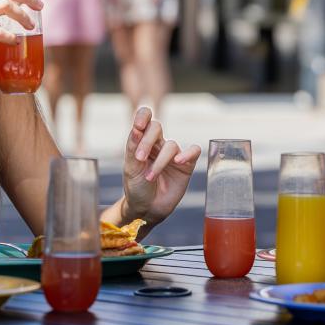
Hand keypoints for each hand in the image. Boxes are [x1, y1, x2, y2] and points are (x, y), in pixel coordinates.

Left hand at [121, 107, 200, 226]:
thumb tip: (136, 127)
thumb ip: (133, 147)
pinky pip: (194, 151)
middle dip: (147, 141)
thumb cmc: (137, 187)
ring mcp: (173, 154)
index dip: (143, 116)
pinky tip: (179, 161)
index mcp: (142, 141)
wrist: (147, 209)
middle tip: (140, 158)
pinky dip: (187, 154)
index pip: (145, 120)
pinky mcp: (187, 165)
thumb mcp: (131, 168)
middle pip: (156, 127)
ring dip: (160, 161)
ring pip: (171, 145)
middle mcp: (158, 144)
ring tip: (150, 177)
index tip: (138, 125)